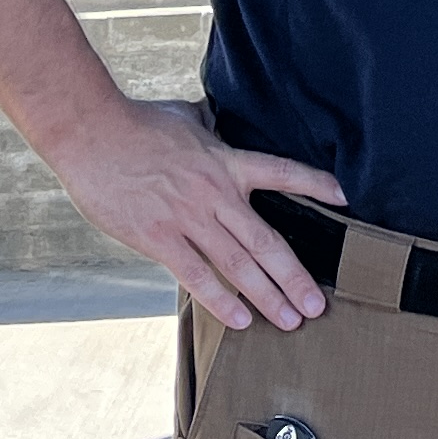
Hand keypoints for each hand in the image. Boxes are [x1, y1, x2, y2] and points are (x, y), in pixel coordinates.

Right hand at [45, 96, 345, 332]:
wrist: (93, 134)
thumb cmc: (136, 123)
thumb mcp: (185, 118)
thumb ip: (207, 127)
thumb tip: (212, 118)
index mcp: (226, 161)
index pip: (282, 172)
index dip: (315, 185)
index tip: (344, 199)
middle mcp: (215, 193)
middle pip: (266, 240)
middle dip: (295, 276)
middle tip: (317, 305)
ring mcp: (188, 218)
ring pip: (238, 264)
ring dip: (267, 296)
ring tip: (289, 321)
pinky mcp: (159, 238)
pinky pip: (196, 276)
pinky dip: (220, 300)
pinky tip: (240, 320)